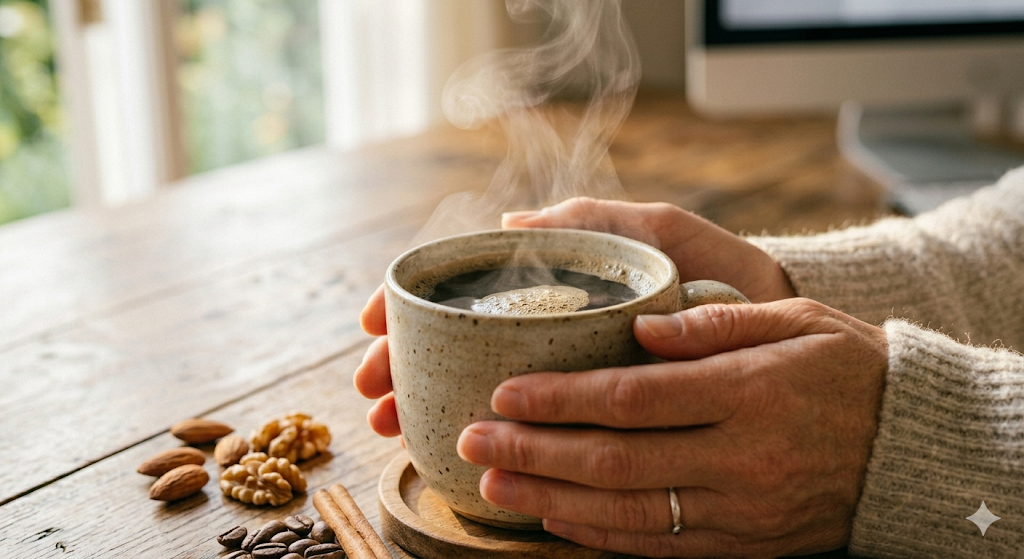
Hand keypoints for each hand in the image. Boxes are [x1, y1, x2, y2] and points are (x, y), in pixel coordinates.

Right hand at [355, 198, 796, 436]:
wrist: (779, 332)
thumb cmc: (719, 272)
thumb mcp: (658, 231)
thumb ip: (593, 218)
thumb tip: (508, 220)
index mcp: (555, 286)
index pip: (461, 292)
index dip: (405, 306)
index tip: (369, 324)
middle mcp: (548, 332)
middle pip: (450, 347)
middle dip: (398, 366)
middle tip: (370, 395)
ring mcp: (563, 376)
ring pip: (473, 391)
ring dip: (421, 406)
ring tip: (390, 427)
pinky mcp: (590, 418)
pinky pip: (525, 431)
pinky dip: (482, 440)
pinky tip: (447, 454)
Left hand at [456, 298, 887, 557]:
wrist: (908, 445)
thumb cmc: (845, 367)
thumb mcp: (794, 320)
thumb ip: (715, 324)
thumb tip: (640, 327)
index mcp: (748, 392)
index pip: (633, 397)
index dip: (561, 398)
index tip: (505, 393)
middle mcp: (740, 457)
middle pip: (616, 459)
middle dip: (535, 452)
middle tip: (473, 441)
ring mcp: (741, 508)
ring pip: (628, 511)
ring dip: (552, 500)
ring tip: (494, 484)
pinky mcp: (743, 542)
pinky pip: (660, 547)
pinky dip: (601, 536)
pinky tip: (555, 521)